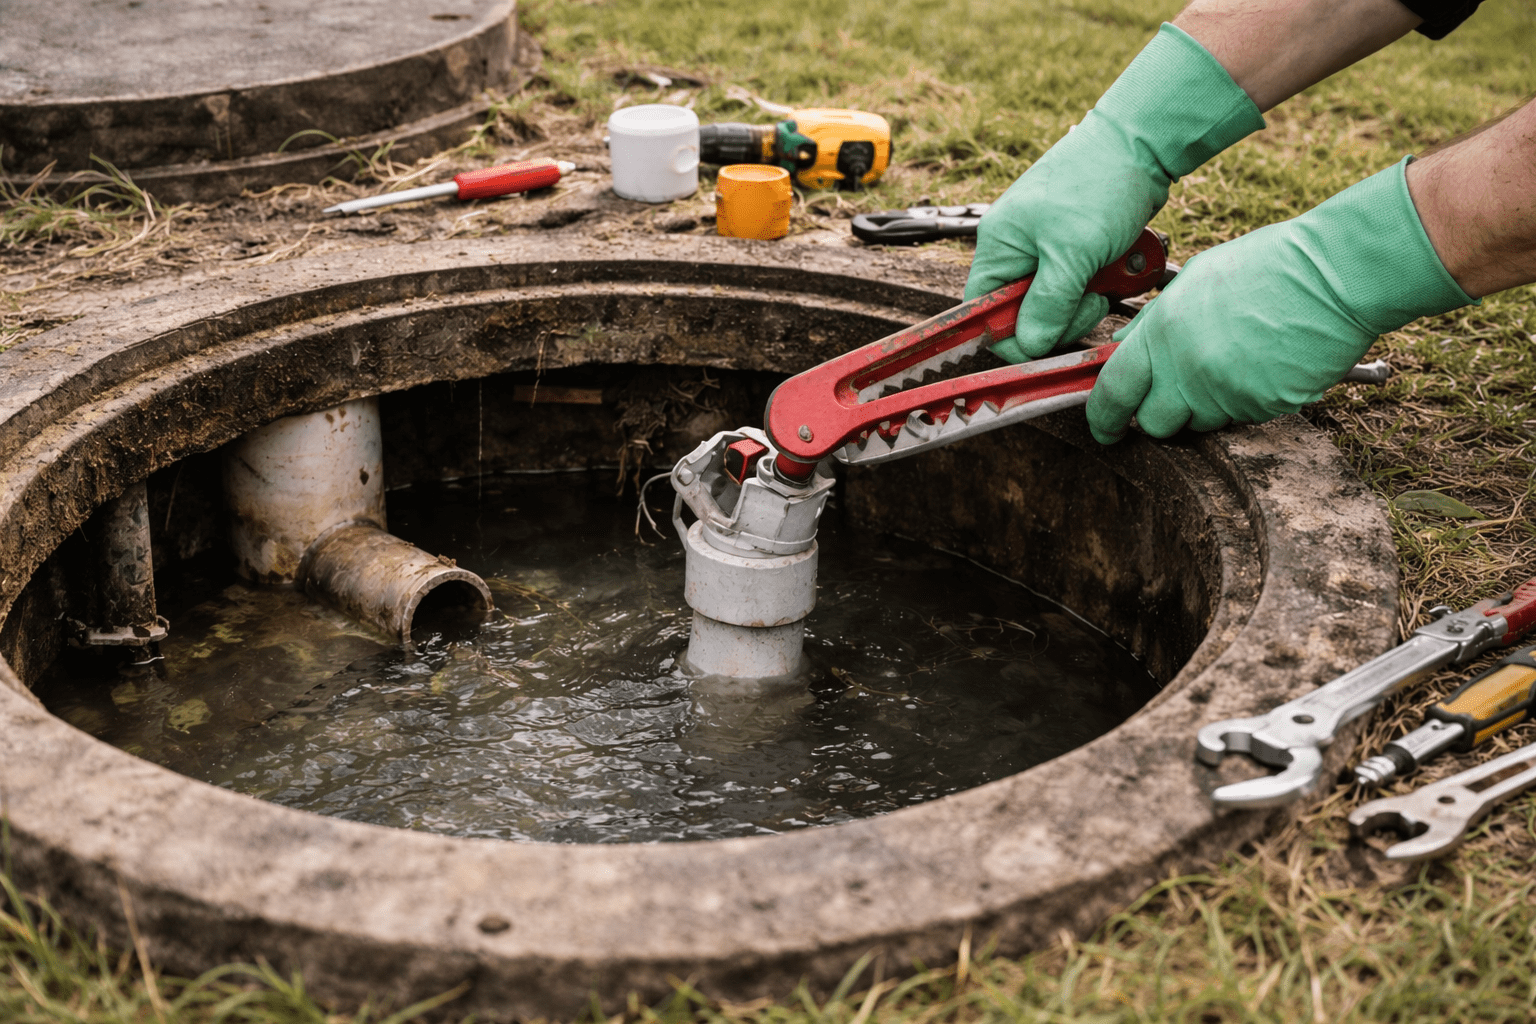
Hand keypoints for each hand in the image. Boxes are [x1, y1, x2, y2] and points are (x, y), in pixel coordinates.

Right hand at [964, 23, 1262, 361]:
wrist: (1141, 142)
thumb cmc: (1099, 183)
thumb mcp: (1073, 253)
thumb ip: (1048, 304)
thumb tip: (1031, 345)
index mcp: (998, 247)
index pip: (984, 312)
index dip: (1012, 334)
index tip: (1048, 338)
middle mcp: (1015, 250)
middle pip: (1023, 314)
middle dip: (1059, 316)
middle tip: (1090, 302)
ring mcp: (1045, 249)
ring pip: (1055, 303)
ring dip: (1083, 301)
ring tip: (1107, 277)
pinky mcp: (1073, 248)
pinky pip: (1077, 285)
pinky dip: (1098, 284)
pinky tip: (1114, 267)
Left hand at [1087, 158, 1473, 443]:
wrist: (1336, 273)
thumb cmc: (1269, 266)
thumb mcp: (1195, 280)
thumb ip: (1154, 320)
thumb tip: (1123, 347)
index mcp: (1162, 332)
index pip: (1112, 392)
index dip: (1104, 416)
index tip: (1105, 427)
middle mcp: (1187, 368)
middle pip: (1153, 422)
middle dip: (1159, 415)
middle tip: (1178, 394)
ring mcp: (1226, 392)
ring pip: (1199, 424)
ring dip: (1205, 408)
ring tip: (1235, 363)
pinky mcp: (1263, 408)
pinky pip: (1241, 418)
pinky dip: (1246, 401)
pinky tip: (1264, 365)